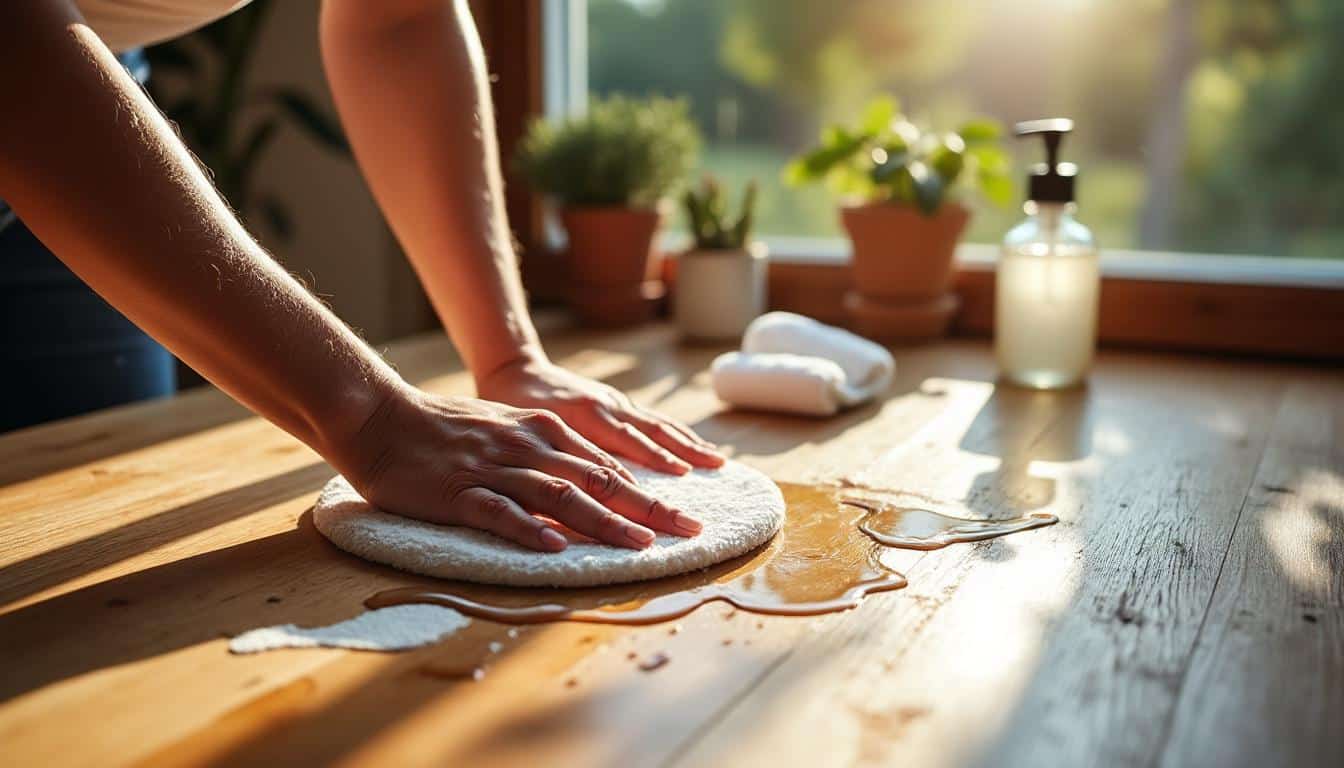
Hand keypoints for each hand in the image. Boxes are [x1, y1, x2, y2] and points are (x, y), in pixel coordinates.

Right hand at [331, 382, 703, 551]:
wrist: (380, 417)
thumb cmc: (445, 428)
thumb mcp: (508, 430)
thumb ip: (549, 456)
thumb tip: (592, 484)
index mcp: (544, 431)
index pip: (608, 467)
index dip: (651, 493)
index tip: (685, 516)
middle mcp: (528, 447)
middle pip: (599, 480)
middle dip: (648, 508)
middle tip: (689, 530)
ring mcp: (494, 469)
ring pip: (560, 497)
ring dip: (603, 522)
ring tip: (639, 545)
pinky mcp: (459, 492)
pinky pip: (499, 512)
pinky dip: (529, 530)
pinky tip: (554, 548)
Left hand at [475, 356, 724, 474]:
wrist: (516, 369)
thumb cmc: (513, 406)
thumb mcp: (525, 431)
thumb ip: (554, 454)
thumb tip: (580, 489)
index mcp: (584, 414)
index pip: (626, 443)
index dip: (654, 462)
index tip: (680, 482)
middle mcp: (606, 407)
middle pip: (652, 435)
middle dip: (685, 457)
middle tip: (716, 474)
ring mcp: (615, 403)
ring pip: (659, 425)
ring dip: (689, 444)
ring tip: (718, 461)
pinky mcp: (618, 403)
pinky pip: (654, 420)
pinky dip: (677, 434)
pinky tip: (694, 447)